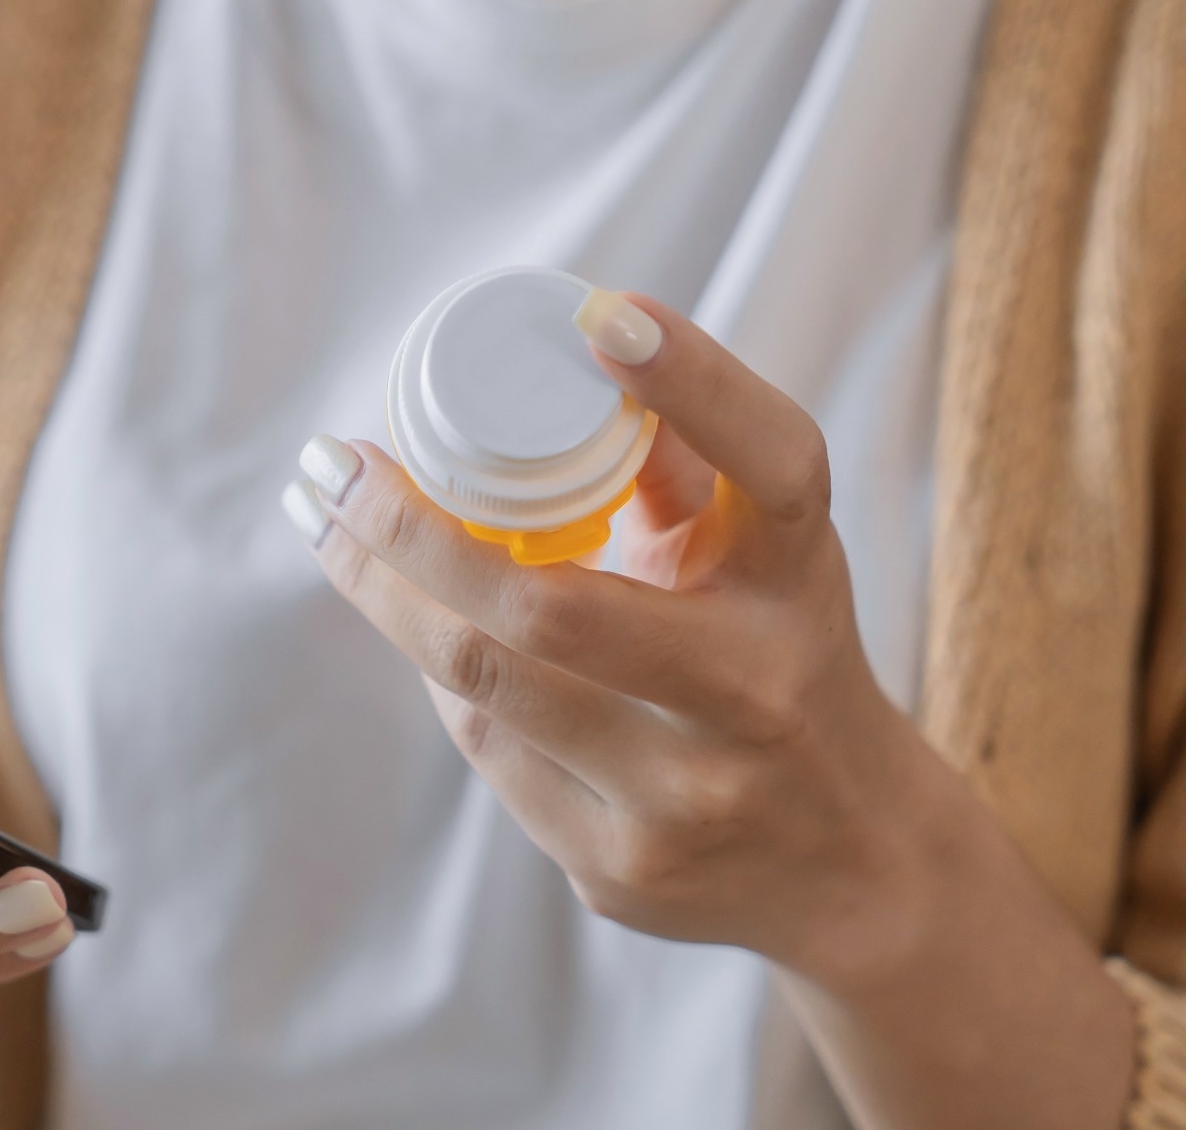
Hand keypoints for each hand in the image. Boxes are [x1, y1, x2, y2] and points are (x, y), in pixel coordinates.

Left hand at [287, 292, 1131, 1127]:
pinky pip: (491, 754)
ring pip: (486, 689)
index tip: (603, 316)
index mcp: (802, 588)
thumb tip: (578, 345)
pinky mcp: (621, 869)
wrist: (853, 864)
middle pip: (547, 612)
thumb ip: (687, 466)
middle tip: (334, 467)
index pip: (772, 468)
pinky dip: (446, 679)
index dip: (698, 387)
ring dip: (387, 598)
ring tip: (332, 530)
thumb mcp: (771, 562)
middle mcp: (757, 693)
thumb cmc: (785, 664)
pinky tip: (416, 627)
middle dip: (407, 532)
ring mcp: (686, 797)